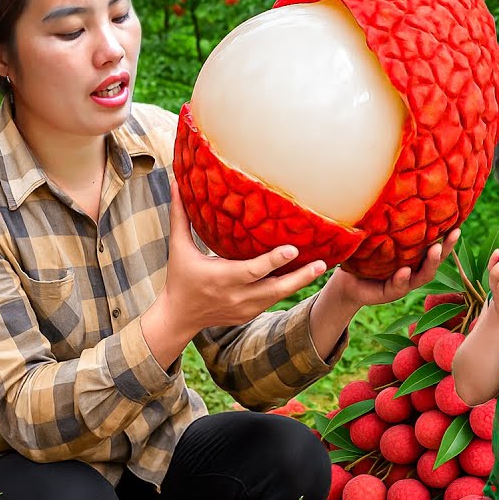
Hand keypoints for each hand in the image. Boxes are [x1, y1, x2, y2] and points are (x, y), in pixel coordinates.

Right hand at [160, 183, 327, 335]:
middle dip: (300, 277)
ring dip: (299, 281)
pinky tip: (302, 275)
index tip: (292, 249)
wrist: (179, 317)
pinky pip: (272, 300)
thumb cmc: (180, 277)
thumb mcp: (178, 247)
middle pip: (274, 288)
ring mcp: (244, 308)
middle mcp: (235, 295)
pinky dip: (286, 288)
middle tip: (322, 263)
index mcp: (220, 277)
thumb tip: (176, 183)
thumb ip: (180, 216)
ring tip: (320, 266)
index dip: (273, 260)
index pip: (252, 270)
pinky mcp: (249, 315)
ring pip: (277, 296)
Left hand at [328, 229, 461, 307]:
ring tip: (435, 249)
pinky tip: (404, 271)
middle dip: (447, 247)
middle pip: (436, 260)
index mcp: (414, 257)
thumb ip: (389, 224)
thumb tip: (396, 192)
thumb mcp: (378, 237)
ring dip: (431, 262)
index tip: (458, 223)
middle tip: (454, 233)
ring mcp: (403, 283)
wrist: (346, 280)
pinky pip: (398, 286)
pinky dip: (402, 279)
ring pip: (423, 275)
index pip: (435, 245)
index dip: (448, 237)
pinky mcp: (389, 293)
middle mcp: (413, 270)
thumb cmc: (364, 255)